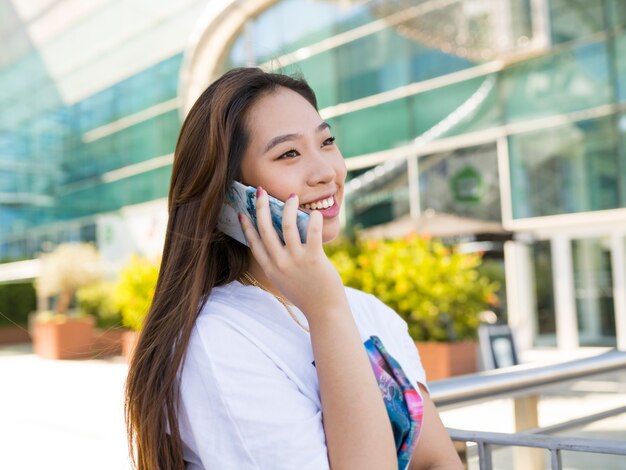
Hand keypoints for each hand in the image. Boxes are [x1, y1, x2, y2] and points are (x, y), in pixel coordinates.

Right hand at [239, 187, 346, 319]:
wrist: (324, 311)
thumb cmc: (306, 295)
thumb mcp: (285, 281)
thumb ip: (279, 263)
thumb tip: (280, 239)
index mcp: (270, 269)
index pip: (253, 243)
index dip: (247, 226)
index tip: (242, 212)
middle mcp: (279, 264)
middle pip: (265, 229)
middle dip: (261, 207)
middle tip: (260, 191)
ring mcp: (296, 261)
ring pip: (287, 226)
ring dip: (289, 207)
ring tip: (292, 196)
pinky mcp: (314, 259)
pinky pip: (312, 232)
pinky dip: (313, 219)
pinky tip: (314, 213)